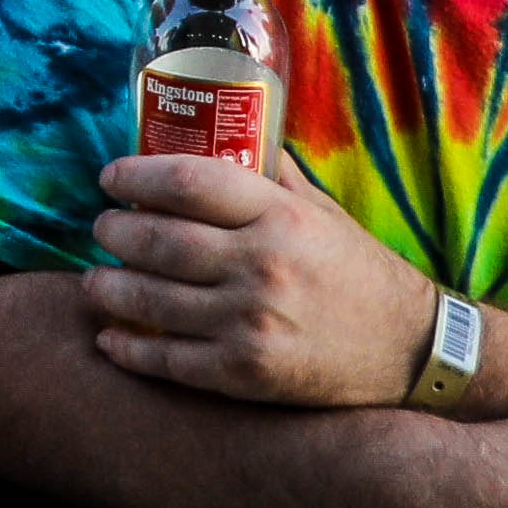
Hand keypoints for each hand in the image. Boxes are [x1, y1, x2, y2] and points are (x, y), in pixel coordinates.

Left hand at [80, 150, 442, 407]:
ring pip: (149, 299)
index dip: (136, 174)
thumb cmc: (361, 273)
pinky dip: (128, 349)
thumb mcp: (322, 212)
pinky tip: (110, 339)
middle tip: (102, 228)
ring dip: (108, 287)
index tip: (111, 178)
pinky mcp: (246, 374)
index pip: (187, 180)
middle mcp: (262, 266)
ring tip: (95, 280)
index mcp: (280, 216)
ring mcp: (251, 323)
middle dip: (113, 230)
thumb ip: (270, 177)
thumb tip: (222, 133)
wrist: (413, 351)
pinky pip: (167, 359)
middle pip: (156, 238)